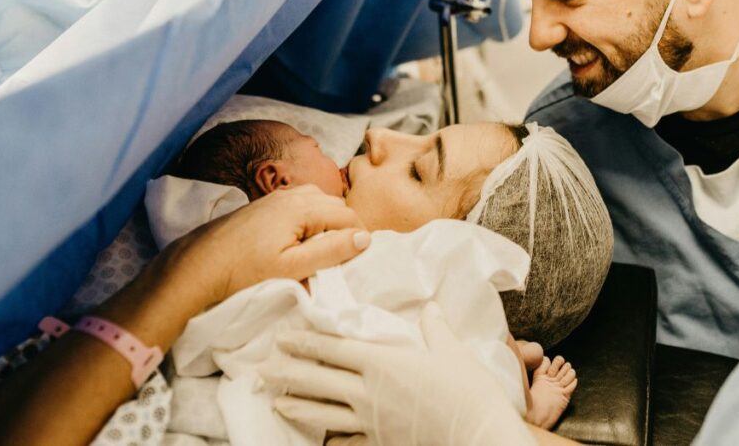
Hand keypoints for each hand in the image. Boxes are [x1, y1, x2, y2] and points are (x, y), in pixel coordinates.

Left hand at [166, 185, 369, 305]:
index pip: (348, 214)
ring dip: (329, 221)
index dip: (361, 236)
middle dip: (346, 227)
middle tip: (345, 257)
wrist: (199, 265)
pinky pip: (301, 204)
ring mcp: (276, 198)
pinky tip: (303, 239)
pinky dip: (312, 218)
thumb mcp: (292, 268)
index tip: (361, 259)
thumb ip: (331, 251)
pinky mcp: (264, 206)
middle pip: (335, 204)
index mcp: (301, 207)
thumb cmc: (244, 270)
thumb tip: (364, 237)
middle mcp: (291, 195)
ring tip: (326, 250)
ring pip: (318, 201)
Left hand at [260, 302, 535, 445]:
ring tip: (276, 403)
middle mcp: (368, 393)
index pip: (333, 349)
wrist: (477, 435)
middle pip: (318, 380)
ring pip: (324, 414)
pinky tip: (322, 440)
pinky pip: (348, 441)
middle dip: (287, 373)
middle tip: (261, 370)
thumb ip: (435, 327)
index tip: (282, 338)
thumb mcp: (451, 350)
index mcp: (381, 363)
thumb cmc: (467, 390)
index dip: (305, 342)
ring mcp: (372, 422)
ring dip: (297, 407)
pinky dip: (332, 439)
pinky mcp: (382, 443)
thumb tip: (431, 306)